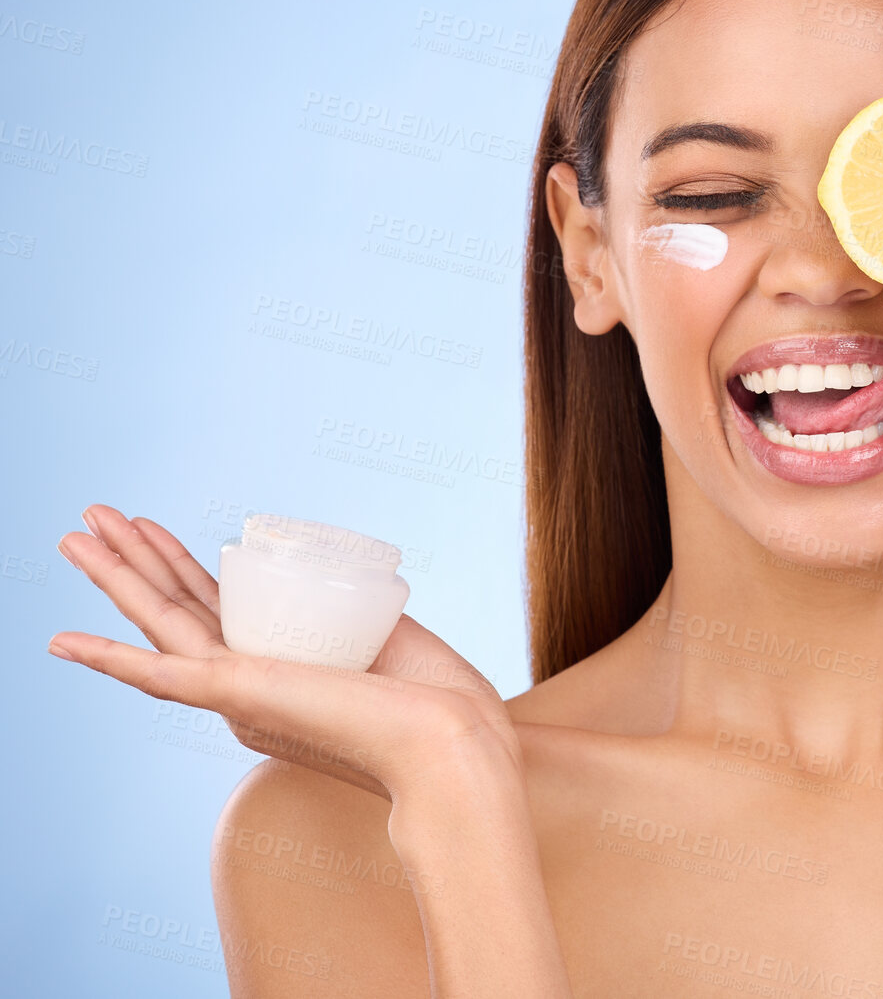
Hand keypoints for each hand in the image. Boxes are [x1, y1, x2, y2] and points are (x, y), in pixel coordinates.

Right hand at [48, 505, 521, 799]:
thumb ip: (356, 616)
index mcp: (276, 671)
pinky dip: (108, 659)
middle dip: (132, 557)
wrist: (450, 739)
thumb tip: (352, 594)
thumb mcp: (385, 632)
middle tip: (91, 513)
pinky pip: (159, 675)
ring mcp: (237, 691)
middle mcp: (245, 686)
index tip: (151, 526)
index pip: (213, 606)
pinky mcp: (240, 695)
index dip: (177, 563)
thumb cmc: (434, 697)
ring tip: (72, 532)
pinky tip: (62, 640)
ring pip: (158, 622)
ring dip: (112, 577)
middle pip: (175, 606)